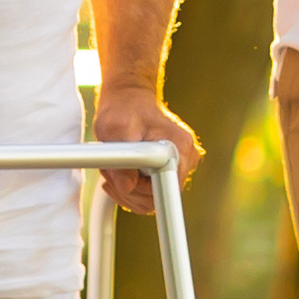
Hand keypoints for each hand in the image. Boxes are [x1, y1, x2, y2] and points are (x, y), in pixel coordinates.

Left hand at [88, 82, 202, 213]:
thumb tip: (127, 186)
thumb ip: (120, 158)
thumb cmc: (123, 108)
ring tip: (114, 169)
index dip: (141, 191)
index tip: (125, 184)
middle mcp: (186, 157)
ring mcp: (180, 164)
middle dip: (129, 191)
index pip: (166, 190)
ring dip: (128, 191)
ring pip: (152, 200)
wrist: (129, 98)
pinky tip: (122, 173)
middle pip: (158, 199)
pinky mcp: (171, 170)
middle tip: (112, 172)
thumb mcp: (114, 128)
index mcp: (178, 146)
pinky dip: (132, 189)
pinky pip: (151, 194)